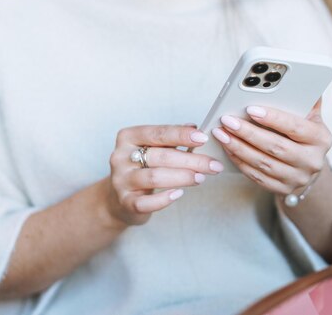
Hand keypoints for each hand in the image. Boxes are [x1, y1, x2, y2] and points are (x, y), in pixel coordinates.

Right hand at [106, 125, 223, 226]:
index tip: (203, 138)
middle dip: (191, 160)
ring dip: (182, 177)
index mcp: (128, 137)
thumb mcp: (153, 148)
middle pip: (161, 156)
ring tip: (201, 178)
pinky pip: (145, 202)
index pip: (158, 133)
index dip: (182, 135)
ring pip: (155, 177)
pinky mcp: (124, 202)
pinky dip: (164, 199)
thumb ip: (171, 138)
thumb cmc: (142, 168)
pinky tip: (179, 194)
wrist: (118, 198)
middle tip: (213, 165)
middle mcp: (120, 156)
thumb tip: (196, 128)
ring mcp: (120, 180)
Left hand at [211, 100, 331, 196]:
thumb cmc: (305, 135)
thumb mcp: (311, 118)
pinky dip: (240, 162)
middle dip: (248, 133)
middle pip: (276, 146)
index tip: (250, 108)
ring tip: (221, 133)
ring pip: (263, 163)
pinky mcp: (283, 189)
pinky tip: (228, 149)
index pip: (295, 127)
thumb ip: (305, 99)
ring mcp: (297, 178)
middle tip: (227, 121)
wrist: (308, 168)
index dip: (273, 118)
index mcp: (321, 138)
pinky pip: (257, 176)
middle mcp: (312, 161)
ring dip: (239, 148)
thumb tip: (299, 77)